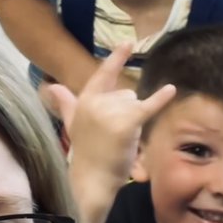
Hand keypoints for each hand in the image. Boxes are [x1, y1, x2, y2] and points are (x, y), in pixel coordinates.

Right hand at [45, 45, 175, 222]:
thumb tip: (51, 86)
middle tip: (114, 137)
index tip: (128, 42)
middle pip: (127, 95)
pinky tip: (171, 90)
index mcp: (84, 100)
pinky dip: (161, 99)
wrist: (91, 180)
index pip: (102, 75)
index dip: (116, 58)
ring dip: (134, 121)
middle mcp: (96, 102)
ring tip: (121, 141)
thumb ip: (66, 103)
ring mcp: (111, 111)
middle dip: (126, 113)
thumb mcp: (73, 125)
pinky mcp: (127, 122)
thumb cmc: (86, 155)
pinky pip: (148, 107)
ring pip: (136, 104)